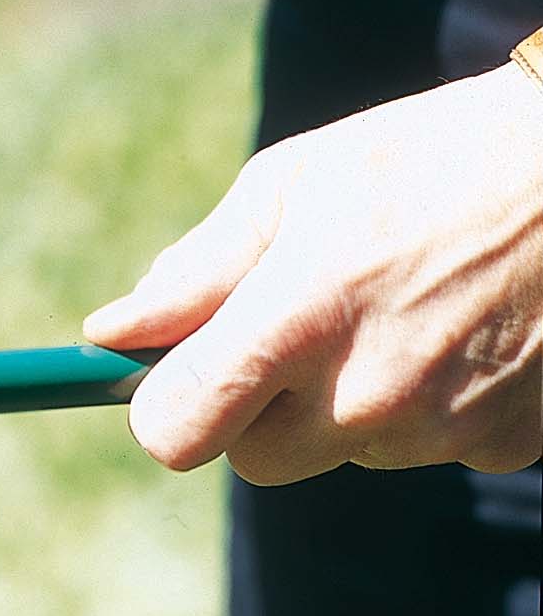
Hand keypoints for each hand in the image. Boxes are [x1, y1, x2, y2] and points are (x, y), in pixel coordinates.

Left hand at [84, 62, 542, 484]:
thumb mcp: (297, 184)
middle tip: (307, 324)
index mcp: (299, 320)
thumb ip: (198, 271)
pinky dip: (430, 406)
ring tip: (408, 306)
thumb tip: (112, 332)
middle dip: (260, 406)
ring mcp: (442, 429)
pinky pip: (426, 449)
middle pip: (255, 457)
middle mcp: (366, 393)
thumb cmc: (434, 158)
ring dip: (349, 402)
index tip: (178, 376)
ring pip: (342, 451)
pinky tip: (468, 331)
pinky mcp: (504, 447)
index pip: (174, 432)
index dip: (166, 408)